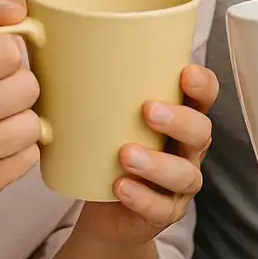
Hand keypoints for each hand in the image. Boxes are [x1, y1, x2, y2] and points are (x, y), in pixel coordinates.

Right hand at [0, 0, 45, 198]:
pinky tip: (1, 142)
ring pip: (33, 128)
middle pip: (28, 89)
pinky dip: (22, 150)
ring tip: (3, 117)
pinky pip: (29, 160)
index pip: (11, 52)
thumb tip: (17, 13)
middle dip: (21, 86)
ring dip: (24, 119)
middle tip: (1, 91)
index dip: (11, 53)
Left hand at [73, 65, 217, 244]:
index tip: (185, 72)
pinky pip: (160, 208)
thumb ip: (99, 87)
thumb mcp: (109, 116)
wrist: (104, 207)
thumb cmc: (109, 148)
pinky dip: (141, 198)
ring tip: (126, 155)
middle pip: (202, 133)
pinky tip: (121, 187)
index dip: (203, 85)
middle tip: (148, 110)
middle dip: (180, 120)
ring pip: (184, 174)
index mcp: (181, 117)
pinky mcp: (164, 213)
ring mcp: (180, 184)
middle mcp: (188, 149)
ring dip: (157, 163)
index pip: (205, 96)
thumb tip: (52, 45)